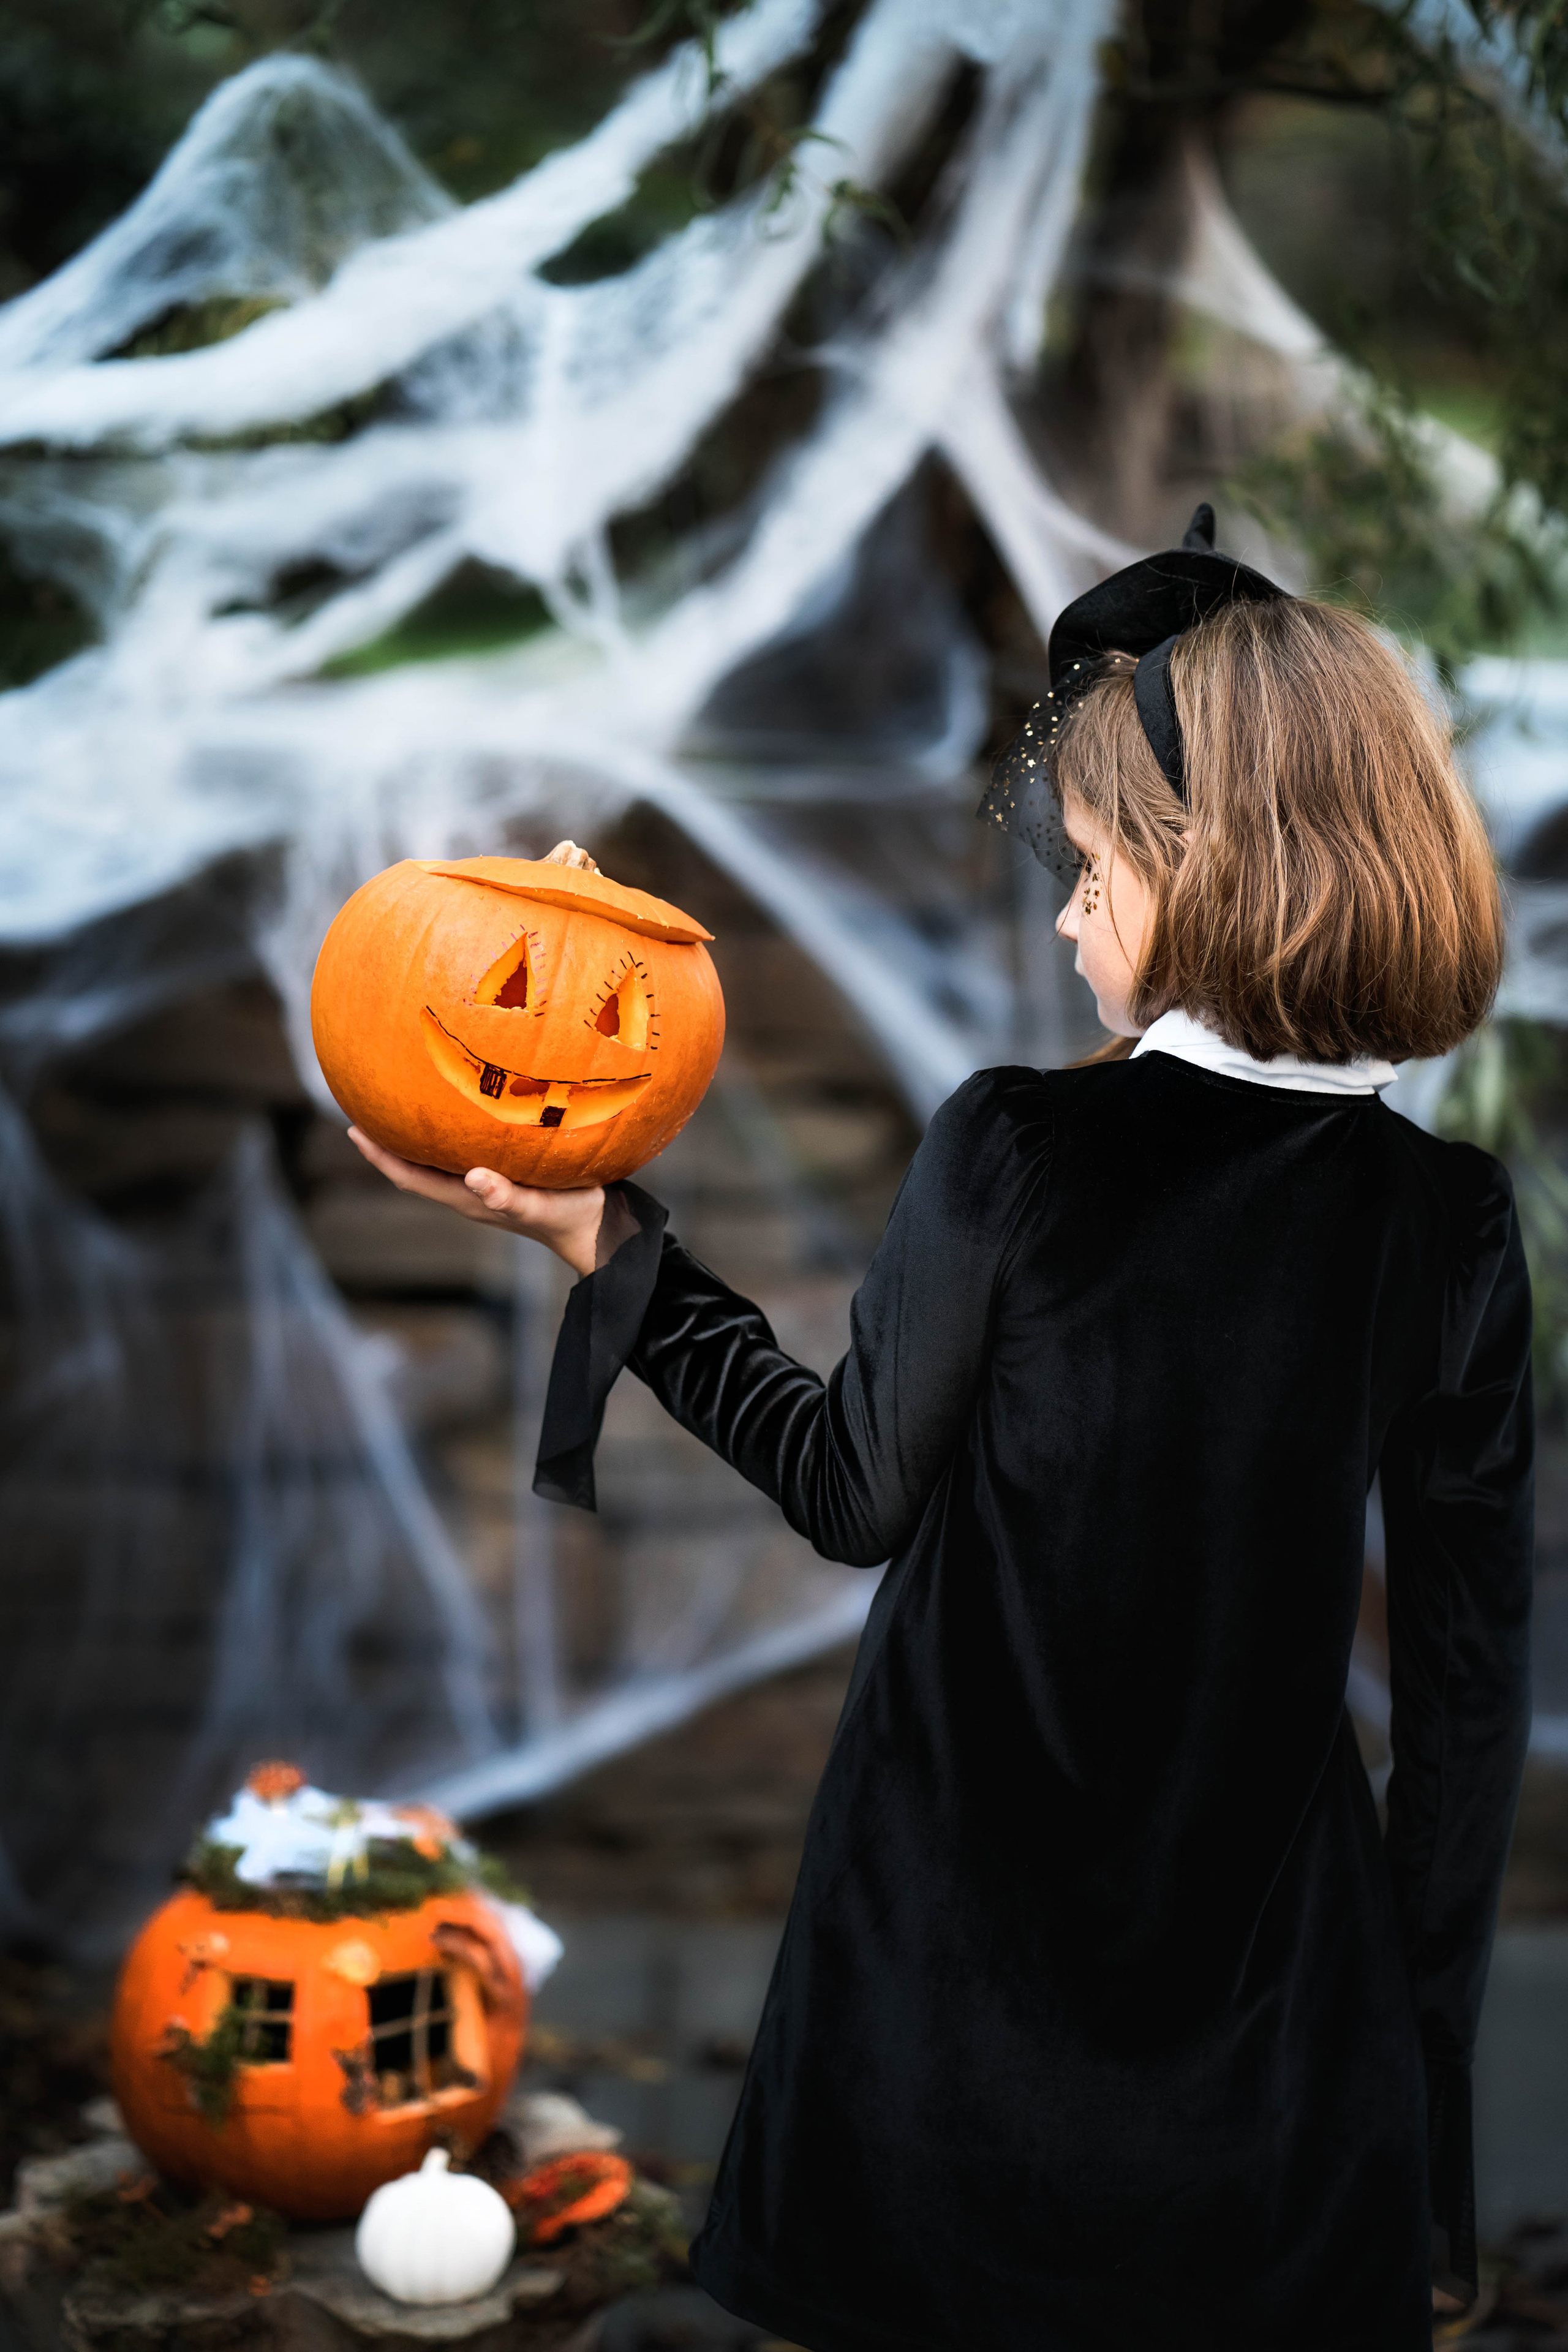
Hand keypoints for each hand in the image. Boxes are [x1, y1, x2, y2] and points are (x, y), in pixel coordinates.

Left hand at [347, 1128, 606, 1278]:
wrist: (599, 1227)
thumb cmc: (571, 1216)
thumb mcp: (541, 1205)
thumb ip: (507, 1197)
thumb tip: (474, 1177)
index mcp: (468, 1198)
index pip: (410, 1177)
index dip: (380, 1157)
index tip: (354, 1129)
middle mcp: (468, 1191)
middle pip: (413, 1168)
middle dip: (387, 1144)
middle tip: (364, 1108)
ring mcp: (484, 1185)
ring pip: (434, 1161)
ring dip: (412, 1140)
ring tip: (397, 1107)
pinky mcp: (503, 1175)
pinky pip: (459, 1154)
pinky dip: (445, 1135)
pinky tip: (451, 1114)